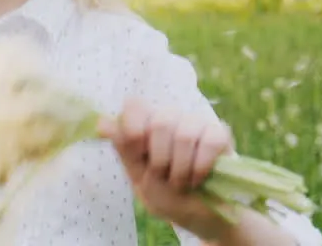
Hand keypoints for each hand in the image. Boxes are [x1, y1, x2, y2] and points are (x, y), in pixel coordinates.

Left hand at [97, 98, 235, 240]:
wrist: (199, 217)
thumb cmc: (166, 196)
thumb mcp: (140, 178)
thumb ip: (125, 150)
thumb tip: (101, 123)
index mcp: (145, 125)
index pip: (134, 105)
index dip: (134, 129)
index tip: (139, 154)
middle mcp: (170, 118)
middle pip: (159, 122)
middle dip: (160, 160)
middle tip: (163, 176)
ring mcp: (195, 124)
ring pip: (184, 134)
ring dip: (181, 169)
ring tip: (181, 183)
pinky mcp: (220, 135)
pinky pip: (210, 141)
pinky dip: (201, 167)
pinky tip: (199, 179)